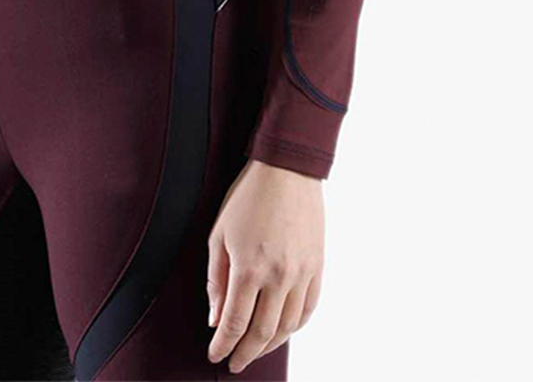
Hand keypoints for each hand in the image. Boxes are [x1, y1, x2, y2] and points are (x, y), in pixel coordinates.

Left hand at [206, 159, 324, 372]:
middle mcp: (279, 277)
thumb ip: (216, 280)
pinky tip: (282, 331)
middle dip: (244, 353)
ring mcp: (302, 274)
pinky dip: (295, 327)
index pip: (234, 323)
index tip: (214, 355)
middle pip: (261, 333)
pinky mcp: (318, 267)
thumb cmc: (247, 197)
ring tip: (254, 350)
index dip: (223, 345)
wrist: (287, 170)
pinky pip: (308, 309)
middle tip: (234, 363)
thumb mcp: (219, 234)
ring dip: (269, 345)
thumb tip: (215, 319)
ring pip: (287, 327)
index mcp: (249, 268)